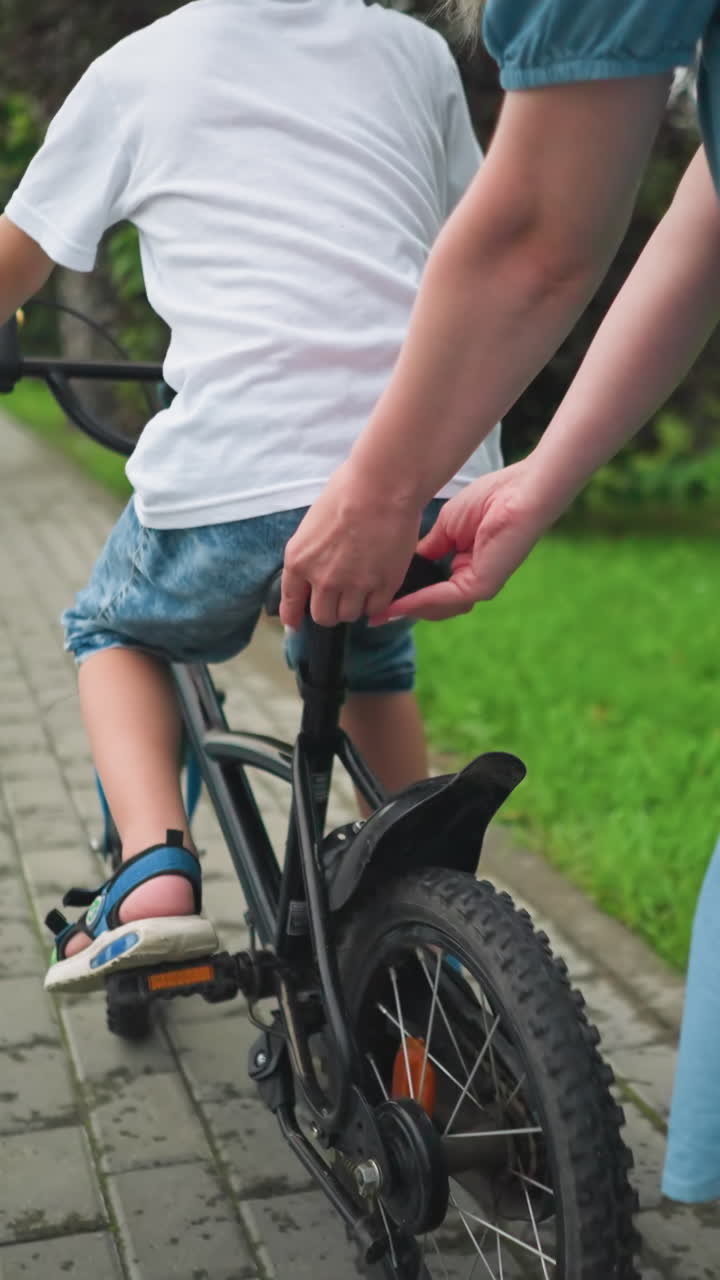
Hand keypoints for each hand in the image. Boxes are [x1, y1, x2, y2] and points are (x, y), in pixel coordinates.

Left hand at [280, 462, 421, 627]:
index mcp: (299, 561)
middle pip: (323, 617)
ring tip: (363, 587)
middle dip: (330, 609)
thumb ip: (312, 553)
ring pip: (349, 615)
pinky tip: (379, 586)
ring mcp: (354, 585)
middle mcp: (323, 579)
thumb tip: (316, 569)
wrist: (382, 487)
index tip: (295, 623)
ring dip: (354, 605)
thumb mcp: (312, 524)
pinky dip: (376, 602)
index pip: (291, 602)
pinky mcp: (383, 586)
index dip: (293, 616)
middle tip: (341, 597)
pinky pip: (375, 609)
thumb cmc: (347, 491)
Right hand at [371, 459, 553, 622]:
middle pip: (432, 605)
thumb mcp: (446, 526)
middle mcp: (473, 582)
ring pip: (436, 606)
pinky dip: (418, 601)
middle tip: (372, 614)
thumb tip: (407, 563)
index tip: (378, 600)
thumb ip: (429, 548)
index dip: (406, 597)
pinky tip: (397, 603)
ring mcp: (479, 586)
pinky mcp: (482, 585)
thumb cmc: (490, 499)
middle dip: (402, 610)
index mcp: (467, 568)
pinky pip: (444, 598)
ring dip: (407, 608)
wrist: (519, 491)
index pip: (432, 590)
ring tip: (379, 610)